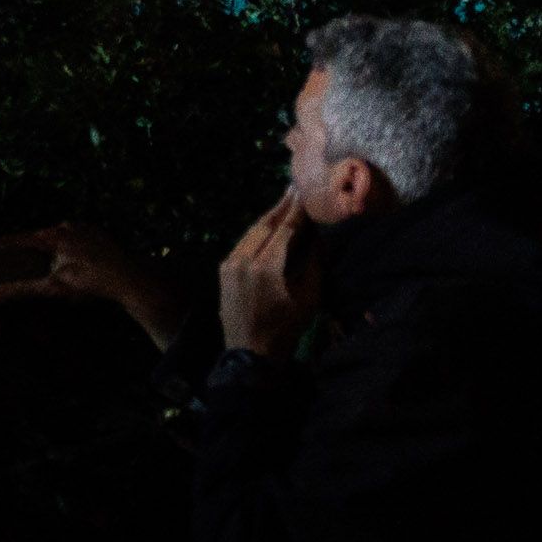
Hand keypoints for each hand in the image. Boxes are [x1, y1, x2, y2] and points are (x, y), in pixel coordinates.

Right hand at [0, 223, 188, 349]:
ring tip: (55, 265)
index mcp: (55, 235)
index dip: (7, 244)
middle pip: (43, 237)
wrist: (130, 280)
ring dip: (56, 249)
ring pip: (62, 238)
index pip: (23, 238)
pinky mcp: (101, 235)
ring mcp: (86, 229)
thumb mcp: (53, 288)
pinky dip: (73, 249)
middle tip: (27, 260)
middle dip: (35, 249)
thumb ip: (22, 289)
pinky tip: (77, 264)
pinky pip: (79, 240)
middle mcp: (69, 226)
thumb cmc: (90, 282)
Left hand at [219, 189, 318, 360]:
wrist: (250, 353)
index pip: (284, 231)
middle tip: (293, 189)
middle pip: (264, 226)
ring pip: (251, 232)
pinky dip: (257, 233)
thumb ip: (313, 264)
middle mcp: (243, 260)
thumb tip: (318, 237)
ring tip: (283, 202)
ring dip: (268, 217)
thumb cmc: (285, 329)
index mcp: (266, 268)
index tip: (305, 193)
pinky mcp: (224, 269)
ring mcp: (230, 263)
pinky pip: (243, 243)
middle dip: (281, 207)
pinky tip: (268, 225)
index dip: (296, 211)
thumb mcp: (308, 299)